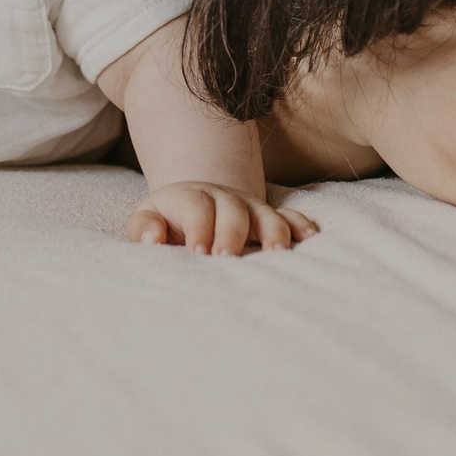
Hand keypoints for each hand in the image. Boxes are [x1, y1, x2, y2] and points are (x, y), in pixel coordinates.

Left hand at [124, 182, 317, 255]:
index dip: (199, 228)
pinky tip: (311, 239)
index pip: (197, 208)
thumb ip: (144, 228)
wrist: (194, 202)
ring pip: (266, 213)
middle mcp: (224, 199)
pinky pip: (289, 217)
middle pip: (233, 209)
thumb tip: (152, 239)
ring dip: (274, 231)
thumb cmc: (167, 220)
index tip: (198, 254)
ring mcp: (250, 207)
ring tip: (277, 253)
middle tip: (227, 258)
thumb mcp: (148, 218)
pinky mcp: (268, 218)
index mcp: (192, 197)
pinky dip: (301, 226)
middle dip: (232, 233)